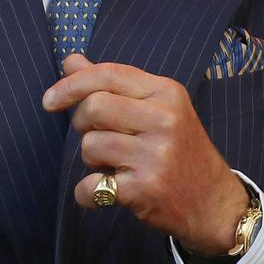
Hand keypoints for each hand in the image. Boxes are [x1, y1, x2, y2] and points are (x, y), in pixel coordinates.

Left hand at [43, 55, 248, 256]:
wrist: (214, 203)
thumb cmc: (178, 148)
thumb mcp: (156, 107)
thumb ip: (113, 84)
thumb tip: (70, 60)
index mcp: (166, 92)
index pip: (108, 74)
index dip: (72, 84)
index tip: (50, 100)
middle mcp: (164, 119)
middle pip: (93, 106)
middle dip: (82, 123)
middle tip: (96, 136)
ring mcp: (155, 154)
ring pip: (90, 145)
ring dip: (91, 159)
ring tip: (115, 165)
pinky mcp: (144, 189)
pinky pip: (90, 186)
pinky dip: (87, 193)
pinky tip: (106, 192)